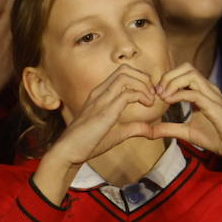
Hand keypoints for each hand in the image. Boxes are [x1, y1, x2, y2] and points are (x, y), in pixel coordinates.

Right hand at [32, 64, 158, 203]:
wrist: (69, 151)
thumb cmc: (89, 142)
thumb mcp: (118, 133)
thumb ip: (135, 128)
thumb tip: (152, 131)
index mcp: (101, 93)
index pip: (123, 72)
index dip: (141, 79)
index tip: (150, 94)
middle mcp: (100, 91)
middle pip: (125, 69)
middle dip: (144, 78)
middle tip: (153, 95)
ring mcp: (101, 99)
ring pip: (125, 76)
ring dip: (143, 85)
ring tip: (150, 100)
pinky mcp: (104, 111)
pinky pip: (127, 93)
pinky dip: (141, 96)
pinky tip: (147, 106)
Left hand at [149, 63, 221, 185]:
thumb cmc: (218, 138)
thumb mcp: (187, 133)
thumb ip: (169, 129)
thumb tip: (149, 130)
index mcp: (202, 92)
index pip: (183, 72)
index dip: (166, 78)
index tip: (155, 94)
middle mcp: (208, 89)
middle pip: (186, 67)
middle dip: (168, 76)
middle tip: (157, 92)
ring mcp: (213, 96)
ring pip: (191, 74)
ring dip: (173, 82)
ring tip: (163, 97)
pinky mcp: (215, 107)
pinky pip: (195, 93)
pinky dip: (179, 94)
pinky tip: (169, 102)